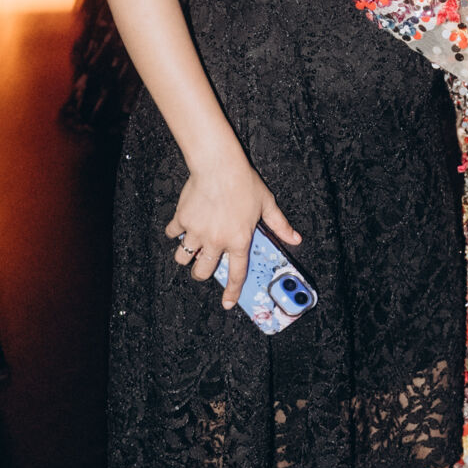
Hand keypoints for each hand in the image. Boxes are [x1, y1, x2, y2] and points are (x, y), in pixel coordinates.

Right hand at [166, 151, 300, 306]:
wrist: (219, 165)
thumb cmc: (243, 183)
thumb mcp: (267, 204)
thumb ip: (280, 224)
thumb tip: (295, 238)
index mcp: (238, 241)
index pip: (236, 274)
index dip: (232, 292)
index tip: (227, 302)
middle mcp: (216, 241)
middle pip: (202, 272)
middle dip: (202, 272)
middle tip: (205, 263)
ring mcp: (196, 232)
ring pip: (183, 258)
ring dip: (186, 256)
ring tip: (192, 247)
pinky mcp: (182, 219)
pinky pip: (172, 233)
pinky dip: (175, 231)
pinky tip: (183, 224)